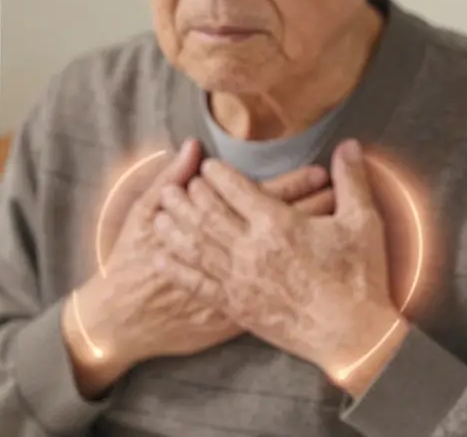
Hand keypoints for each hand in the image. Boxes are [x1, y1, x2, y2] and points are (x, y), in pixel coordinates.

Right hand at [63, 139, 333, 397]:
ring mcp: (237, 285)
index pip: (262, 196)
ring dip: (313, 236)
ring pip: (287, 256)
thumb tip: (192, 147)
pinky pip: (279, 287)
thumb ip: (167, 180)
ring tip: (340, 219)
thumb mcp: (142, 215)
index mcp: (212, 226)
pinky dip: (300, 276)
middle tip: (341, 189)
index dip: (292, 184)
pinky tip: (318, 264)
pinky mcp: (237, 311)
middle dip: (313, 205)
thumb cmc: (130, 263)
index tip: (319, 172)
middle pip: (283, 223)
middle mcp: (231, 255)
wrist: (125, 318)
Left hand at [151, 140, 404, 393]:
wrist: (353, 336)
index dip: (216, 175)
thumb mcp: (363, 223)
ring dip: (174, 227)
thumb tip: (348, 144)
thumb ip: (352, 181)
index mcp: (278, 223)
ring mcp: (240, 279)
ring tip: (158, 213)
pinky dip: (176, 268)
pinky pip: (197, 283)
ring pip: (195, 245)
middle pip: (207, 214)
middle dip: (186, 197)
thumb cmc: (360, 278)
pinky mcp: (236, 306)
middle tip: (173, 187)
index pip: (235, 189)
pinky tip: (159, 257)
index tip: (205, 167)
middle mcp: (252, 248)